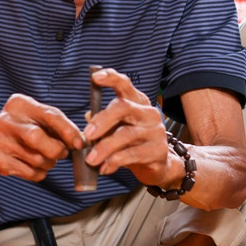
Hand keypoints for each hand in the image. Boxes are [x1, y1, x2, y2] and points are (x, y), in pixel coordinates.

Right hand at [0, 93, 84, 180]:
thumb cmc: (25, 126)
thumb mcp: (39, 117)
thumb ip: (61, 125)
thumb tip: (82, 142)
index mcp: (19, 104)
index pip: (49, 115)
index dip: (68, 131)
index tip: (80, 143)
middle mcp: (6, 121)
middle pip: (36, 138)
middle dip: (56, 149)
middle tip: (62, 152)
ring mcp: (0, 142)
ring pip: (36, 159)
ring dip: (49, 162)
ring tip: (46, 157)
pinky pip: (30, 173)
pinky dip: (40, 172)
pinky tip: (34, 164)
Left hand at [83, 68, 178, 188]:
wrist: (157, 165)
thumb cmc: (131, 143)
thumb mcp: (115, 130)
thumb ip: (101, 122)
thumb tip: (87, 116)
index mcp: (137, 102)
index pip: (125, 85)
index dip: (111, 79)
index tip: (95, 77)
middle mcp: (149, 113)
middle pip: (124, 108)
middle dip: (102, 120)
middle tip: (87, 135)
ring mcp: (156, 131)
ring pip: (126, 134)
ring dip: (104, 147)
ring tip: (91, 159)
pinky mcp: (158, 151)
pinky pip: (132, 154)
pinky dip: (114, 162)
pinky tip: (104, 168)